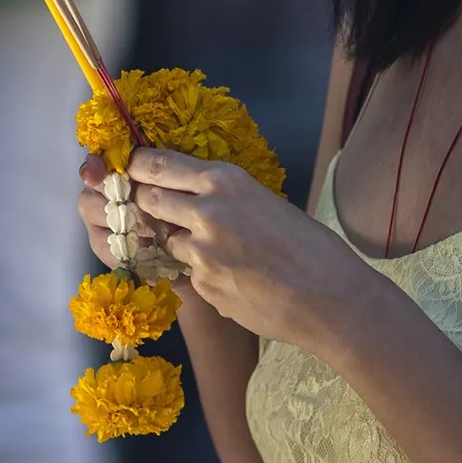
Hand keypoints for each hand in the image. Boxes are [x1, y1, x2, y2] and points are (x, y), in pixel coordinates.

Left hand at [107, 147, 381, 351]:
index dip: (138, 167)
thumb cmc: (311, 247)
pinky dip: (202, 275)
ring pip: (167, 241)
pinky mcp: (201, 286)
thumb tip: (191, 199)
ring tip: (218, 252)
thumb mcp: (265, 203)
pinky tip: (234, 279)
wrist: (330, 298)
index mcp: (224, 181)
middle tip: (156, 210)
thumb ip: (225, 198)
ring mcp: (199, 252)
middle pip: (148, 200)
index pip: (158, 164)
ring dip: (179, 244)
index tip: (131, 170)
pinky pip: (188, 275)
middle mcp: (205, 211)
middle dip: (147, 205)